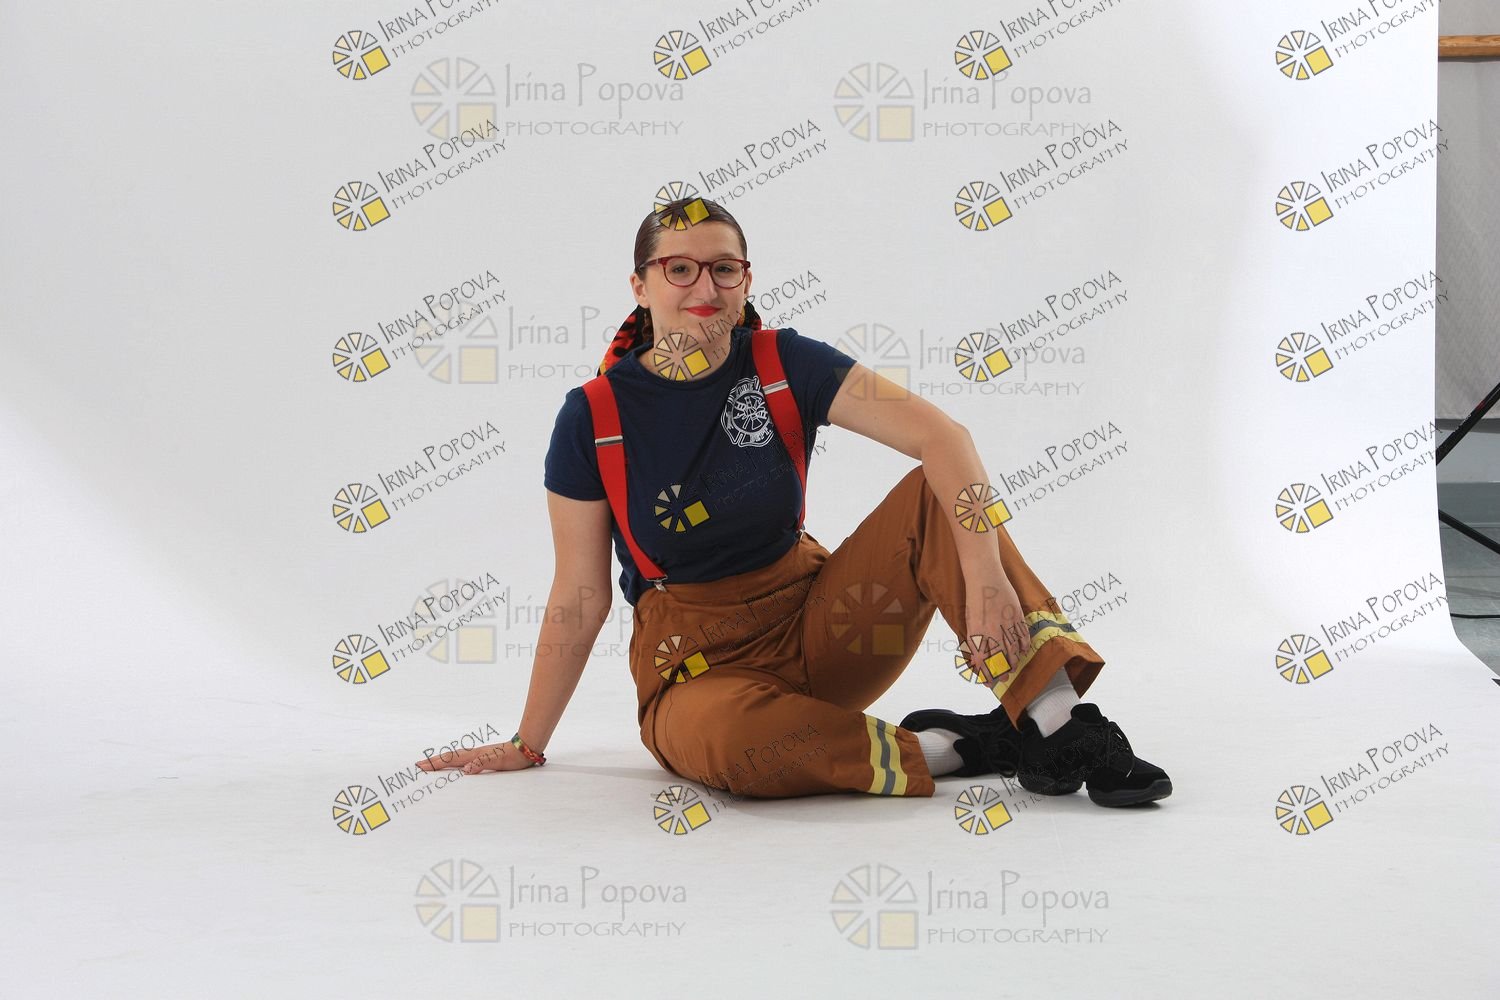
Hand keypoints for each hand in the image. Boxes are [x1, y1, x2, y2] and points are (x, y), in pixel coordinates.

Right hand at [416, 741, 537, 774]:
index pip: (450, 760)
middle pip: (449, 757)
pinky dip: (454, 760)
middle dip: (434, 761)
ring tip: (432, 763)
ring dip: (442, 760)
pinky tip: (456, 764)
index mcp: (473, 756)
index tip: (421, 766)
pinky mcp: (483, 756)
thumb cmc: (512, 758)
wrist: (524, 749)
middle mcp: (473, 753)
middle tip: (419, 765)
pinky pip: (463, 758)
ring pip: (455, 757)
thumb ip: (481, 764)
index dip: (435, 764)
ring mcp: (478, 754)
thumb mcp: (497, 763)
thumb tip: (466, 770)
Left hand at [962, 577, 1027, 688]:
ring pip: (1013, 649)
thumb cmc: (975, 599)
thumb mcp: (970, 621)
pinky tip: (1023, 651)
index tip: (988, 683)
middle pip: (1000, 658)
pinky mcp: (1017, 616)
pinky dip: (1024, 645)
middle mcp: (993, 631)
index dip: (987, 674)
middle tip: (1002, 679)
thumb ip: (975, 639)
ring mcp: (1007, 624)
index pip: (984, 661)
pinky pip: (1023, 635)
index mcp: (978, 633)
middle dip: (1001, 671)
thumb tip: (977, 657)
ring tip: (1013, 668)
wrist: (985, 577)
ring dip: (1013, 661)